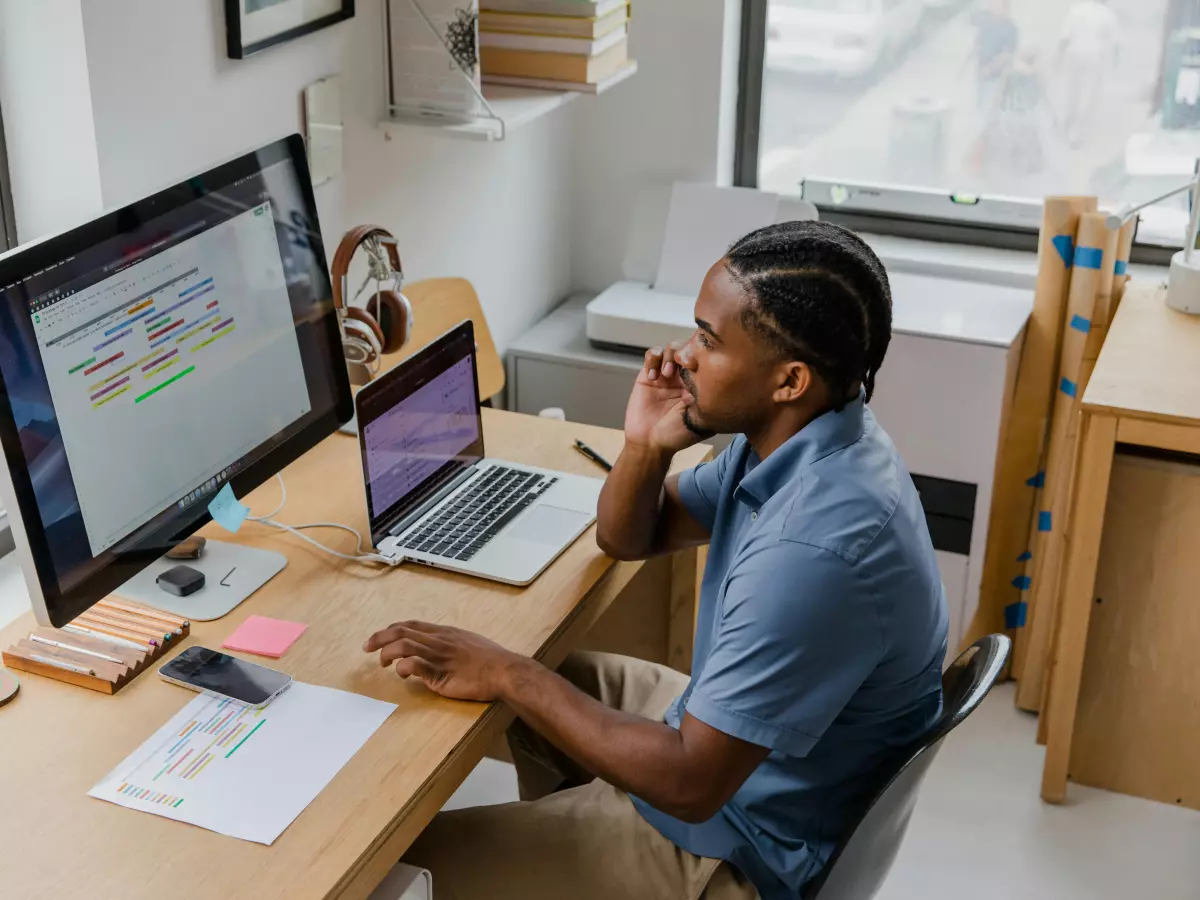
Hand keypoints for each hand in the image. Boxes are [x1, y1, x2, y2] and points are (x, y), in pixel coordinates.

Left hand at [362, 621, 523, 701]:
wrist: (505, 671)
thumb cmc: (491, 660)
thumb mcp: (469, 643)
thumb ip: (450, 645)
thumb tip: (437, 650)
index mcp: (444, 632)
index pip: (411, 624)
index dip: (391, 629)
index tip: (379, 636)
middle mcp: (439, 640)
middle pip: (401, 631)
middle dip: (379, 637)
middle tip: (366, 647)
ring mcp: (439, 656)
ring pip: (404, 645)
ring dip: (386, 652)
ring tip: (382, 663)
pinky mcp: (440, 674)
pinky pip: (415, 665)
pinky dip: (403, 667)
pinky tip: (401, 673)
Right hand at [624, 342, 698, 454]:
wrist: (650, 443)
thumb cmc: (677, 435)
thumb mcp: (701, 421)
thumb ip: (707, 401)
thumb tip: (709, 381)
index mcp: (701, 384)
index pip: (707, 360)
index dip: (705, 358)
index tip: (700, 370)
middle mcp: (685, 376)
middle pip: (690, 348)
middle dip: (687, 353)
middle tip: (683, 368)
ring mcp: (667, 374)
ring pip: (672, 347)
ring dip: (670, 356)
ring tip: (667, 374)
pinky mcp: (648, 375)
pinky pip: (653, 354)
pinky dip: (653, 359)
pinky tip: (653, 377)